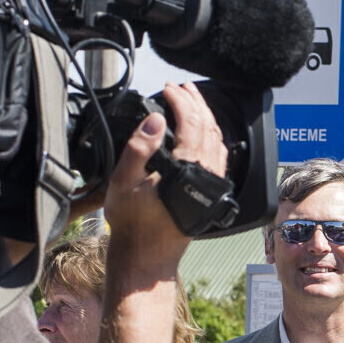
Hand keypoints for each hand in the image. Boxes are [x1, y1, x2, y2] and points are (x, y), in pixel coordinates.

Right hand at [100, 81, 228, 273]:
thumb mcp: (124, 181)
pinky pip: (219, 156)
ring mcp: (212, 183)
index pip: (191, 122)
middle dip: (197, 103)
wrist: (147, 254)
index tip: (168, 89)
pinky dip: (212, 137)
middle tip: (183, 88)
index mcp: (187, 167)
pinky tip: (203, 133)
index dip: (181, 100)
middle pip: (209, 127)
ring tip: (193, 102)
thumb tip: (153, 120)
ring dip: (206, 118)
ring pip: (218, 140)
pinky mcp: (212, 192)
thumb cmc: (134, 224)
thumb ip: (139, 148)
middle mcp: (206, 174)